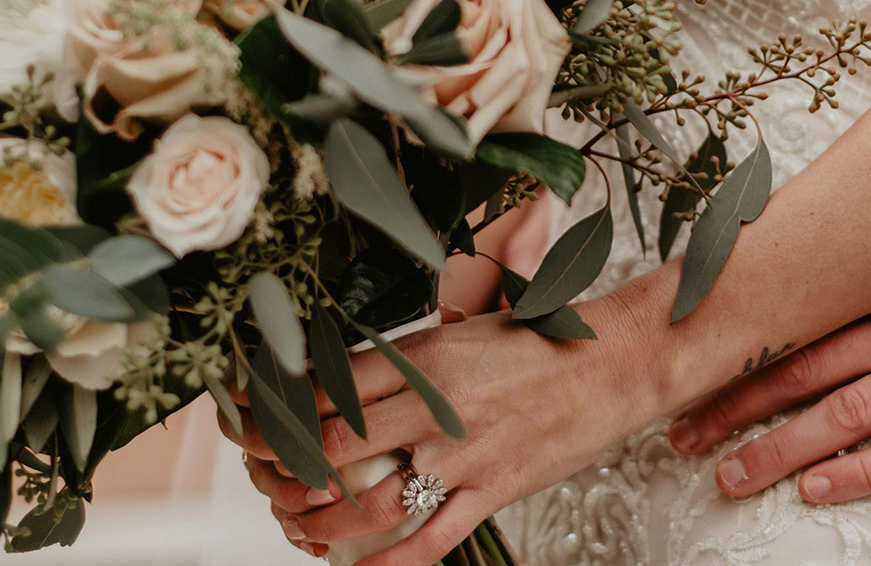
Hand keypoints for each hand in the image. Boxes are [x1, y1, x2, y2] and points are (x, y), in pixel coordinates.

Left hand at [221, 304, 649, 565]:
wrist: (617, 360)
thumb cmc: (544, 341)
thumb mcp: (465, 328)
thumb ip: (409, 357)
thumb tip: (349, 379)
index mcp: (425, 354)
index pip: (328, 387)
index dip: (279, 410)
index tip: (252, 422)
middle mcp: (437, 404)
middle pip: (334, 447)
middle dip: (285, 471)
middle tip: (265, 479)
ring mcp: (465, 454)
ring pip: (370, 503)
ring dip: (321, 523)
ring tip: (298, 526)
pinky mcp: (495, 490)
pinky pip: (429, 541)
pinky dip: (386, 564)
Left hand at [668, 151, 870, 503]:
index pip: (809, 319)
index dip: (748, 348)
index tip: (698, 365)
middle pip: (808, 369)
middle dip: (739, 404)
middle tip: (681, 431)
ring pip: (848, 414)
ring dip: (780, 447)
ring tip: (728, 472)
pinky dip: (861, 473)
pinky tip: (817, 489)